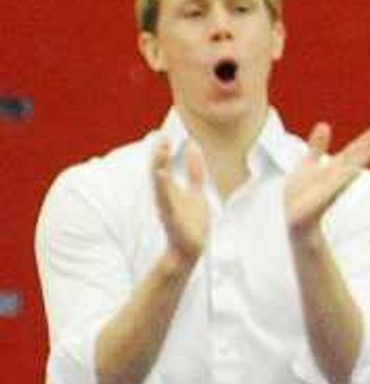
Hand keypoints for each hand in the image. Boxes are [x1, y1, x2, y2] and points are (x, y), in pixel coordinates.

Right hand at [150, 136, 211, 263]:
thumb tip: (193, 145)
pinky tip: (162, 178)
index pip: (164, 166)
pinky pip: (167, 204)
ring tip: (159, 157)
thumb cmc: (192, 219)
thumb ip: (194, 170)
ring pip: (161, 188)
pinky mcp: (172, 220)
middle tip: (161, 139)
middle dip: (160, 157)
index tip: (163, 135)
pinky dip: (164, 192)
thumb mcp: (195, 190)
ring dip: (159, 173)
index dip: (163, 151)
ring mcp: (168, 209)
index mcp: (171, 190)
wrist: (190, 248)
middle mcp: (166, 197)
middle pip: (160, 174)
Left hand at [283, 123, 369, 242]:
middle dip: (366, 148)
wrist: (294, 216)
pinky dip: (346, 178)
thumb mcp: (309, 163)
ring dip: (362, 161)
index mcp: (334, 167)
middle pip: (354, 159)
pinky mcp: (323, 199)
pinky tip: (355, 170)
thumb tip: (324, 124)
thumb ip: (318, 146)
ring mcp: (331, 187)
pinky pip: (336, 186)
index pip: (352, 151)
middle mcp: (336, 176)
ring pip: (349, 171)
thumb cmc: (302, 191)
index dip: (364, 141)